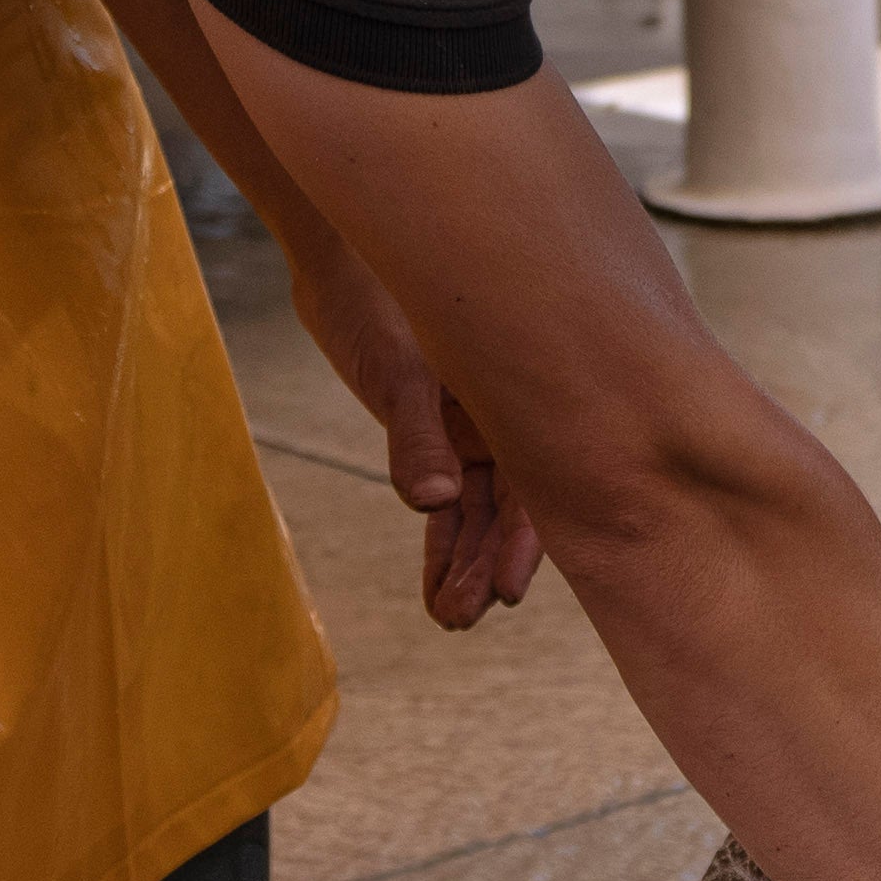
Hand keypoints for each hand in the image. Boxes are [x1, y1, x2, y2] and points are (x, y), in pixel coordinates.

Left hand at [291, 230, 542, 626]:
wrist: (346, 262)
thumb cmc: (378, 299)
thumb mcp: (397, 372)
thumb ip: (416, 435)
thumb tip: (430, 504)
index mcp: (517, 396)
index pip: (534, 482)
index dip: (523, 540)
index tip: (508, 589)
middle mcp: (505, 420)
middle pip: (508, 508)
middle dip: (487, 564)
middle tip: (464, 616)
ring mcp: (473, 433)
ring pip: (477, 512)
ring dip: (464, 563)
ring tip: (449, 619)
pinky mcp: (440, 440)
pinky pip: (446, 502)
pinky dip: (440, 543)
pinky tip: (436, 592)